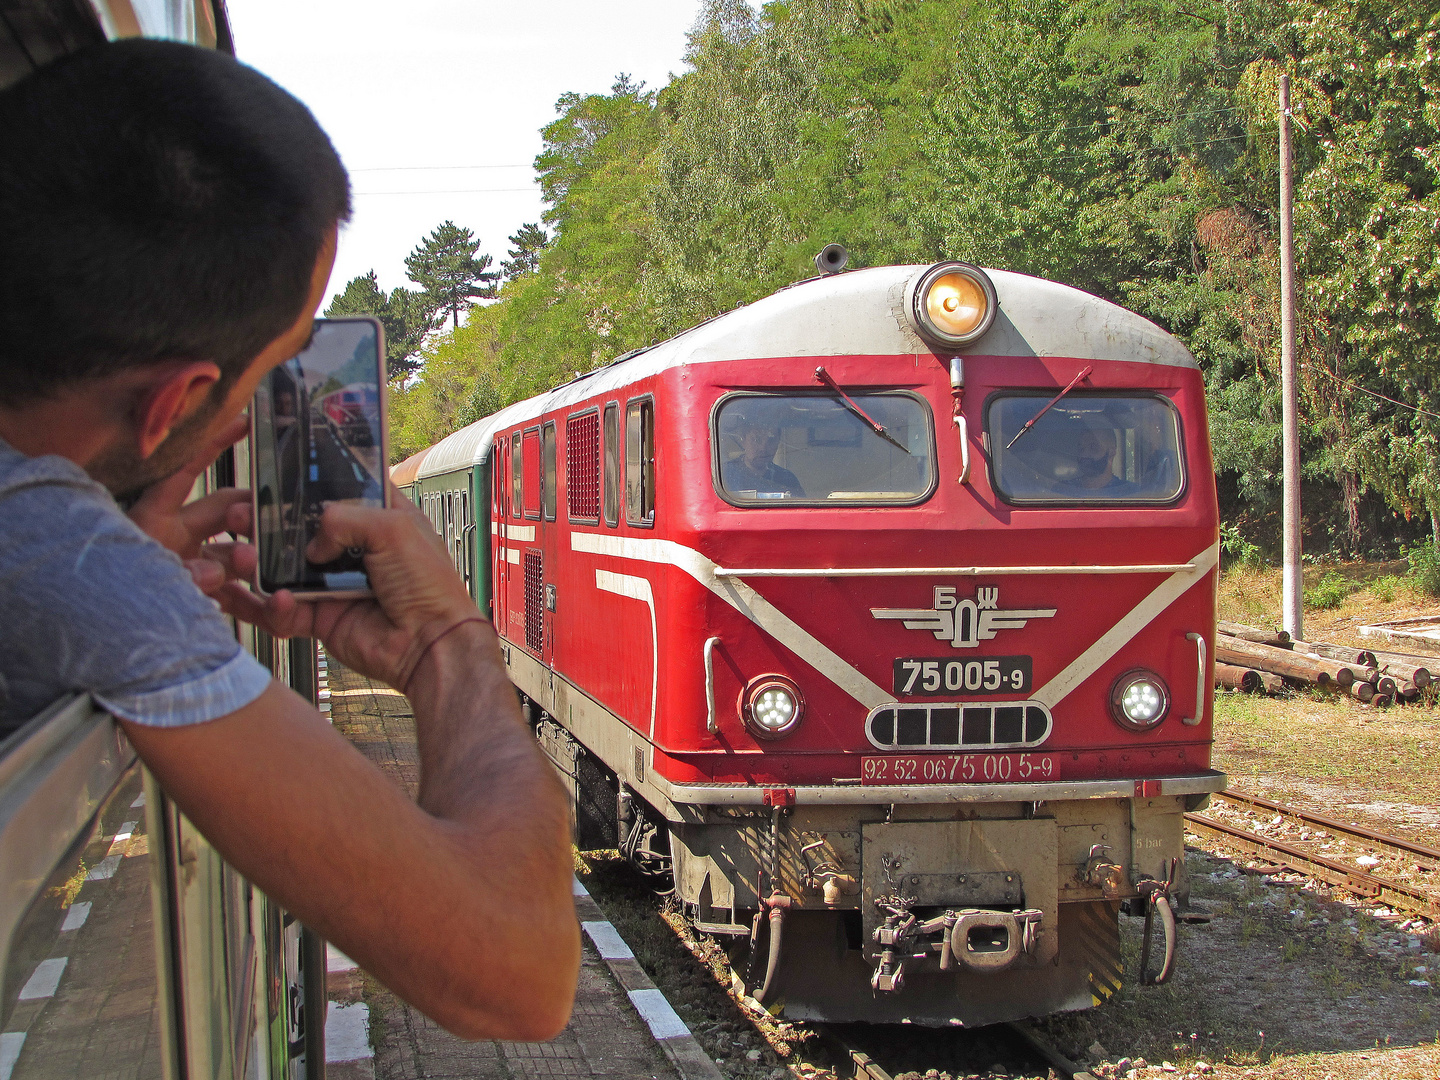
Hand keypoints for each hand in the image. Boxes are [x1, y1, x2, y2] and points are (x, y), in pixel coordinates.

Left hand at [127, 415, 258, 593]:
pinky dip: (254, 596)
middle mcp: (174, 537)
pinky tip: (271, 601)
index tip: (243, 420)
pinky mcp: (201, 593)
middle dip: (248, 512)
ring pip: (233, 551)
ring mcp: (190, 565)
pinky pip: (237, 590)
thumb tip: (212, 575)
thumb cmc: (110, 601)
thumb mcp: (142, 579)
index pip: (185, 470)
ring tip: (256, 565)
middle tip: (271, 515)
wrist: (104, 648)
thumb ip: (181, 577)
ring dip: (250, 558)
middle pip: (222, 511)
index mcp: (153, 519)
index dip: (213, 443)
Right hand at [217, 489, 479, 689]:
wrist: (429, 645)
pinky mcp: (323, 618)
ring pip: (283, 570)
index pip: (336, 493)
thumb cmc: (427, 585)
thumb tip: (310, 541)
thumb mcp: (393, 528)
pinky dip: (272, 606)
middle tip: (238, 516)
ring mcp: (336, 585)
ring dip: (257, 564)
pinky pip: (285, 610)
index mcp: (379, 520)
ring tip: (238, 558)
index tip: (271, 476)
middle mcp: (355, 550)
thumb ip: (344, 518)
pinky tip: (275, 599)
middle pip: (300, 530)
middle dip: (266, 524)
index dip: (306, 486)